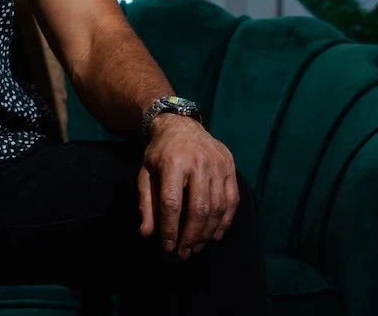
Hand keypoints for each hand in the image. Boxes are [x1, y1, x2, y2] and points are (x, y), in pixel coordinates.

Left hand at [138, 115, 238, 259]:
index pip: (172, 203)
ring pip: (217, 208)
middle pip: (198, 209)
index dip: (170, 228)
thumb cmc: (160, 153)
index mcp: (173, 163)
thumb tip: (147, 234)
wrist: (180, 125)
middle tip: (184, 253)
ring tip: (197, 247)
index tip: (167, 246)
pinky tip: (215, 235)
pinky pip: (232, 201)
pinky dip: (225, 221)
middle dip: (191, 236)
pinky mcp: (230, 167)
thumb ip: (146, 203)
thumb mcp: (145, 173)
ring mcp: (217, 165)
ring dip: (208, 233)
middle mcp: (198, 163)